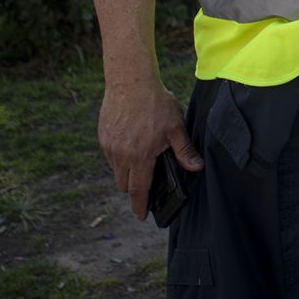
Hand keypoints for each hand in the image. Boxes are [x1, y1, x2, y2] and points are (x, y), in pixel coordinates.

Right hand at [97, 78, 202, 219]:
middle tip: (145, 188)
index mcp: (140, 156)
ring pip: (116, 169)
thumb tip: (196, 168)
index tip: (141, 216)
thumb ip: (184, 150)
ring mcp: (109, 146)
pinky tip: (132, 144)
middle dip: (134, 190)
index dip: (140, 206)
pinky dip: (120, 157)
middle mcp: (121, 155)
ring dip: (127, 172)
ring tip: (142, 160)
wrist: (130, 81)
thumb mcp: (175, 126)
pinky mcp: (103, 136)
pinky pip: (110, 155)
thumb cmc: (155, 103)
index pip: (138, 190)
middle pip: (124, 184)